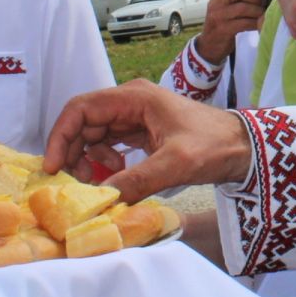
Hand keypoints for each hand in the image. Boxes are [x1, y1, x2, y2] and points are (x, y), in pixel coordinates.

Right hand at [44, 80, 253, 202]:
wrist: (244, 148)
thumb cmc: (214, 145)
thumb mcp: (176, 163)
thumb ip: (139, 180)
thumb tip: (103, 199)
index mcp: (134, 97)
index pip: (81, 108)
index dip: (60, 135)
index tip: (52, 165)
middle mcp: (130, 102)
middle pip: (83, 123)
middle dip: (71, 152)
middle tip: (71, 183)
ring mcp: (135, 117)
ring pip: (93, 136)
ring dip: (86, 160)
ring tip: (95, 184)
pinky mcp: (141, 134)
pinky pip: (109, 145)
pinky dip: (104, 163)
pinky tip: (115, 177)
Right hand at [197, 0, 267, 61]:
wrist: (210, 44)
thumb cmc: (225, 19)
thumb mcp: (228, 2)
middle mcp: (215, 2)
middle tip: (262, 1)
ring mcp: (218, 16)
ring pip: (242, 8)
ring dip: (257, 11)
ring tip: (262, 14)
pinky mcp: (223, 30)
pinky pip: (244, 23)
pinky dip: (255, 23)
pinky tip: (259, 24)